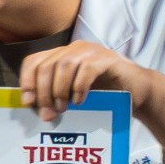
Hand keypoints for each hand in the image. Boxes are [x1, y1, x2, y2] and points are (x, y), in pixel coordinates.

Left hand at [18, 40, 164, 163]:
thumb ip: (55, 97)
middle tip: (47, 114)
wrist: (137, 91)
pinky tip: (80, 101)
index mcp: (62, 56)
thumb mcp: (74, 95)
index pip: (34, 61)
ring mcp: (90, 51)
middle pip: (47, 65)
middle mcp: (73, 50)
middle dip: (43, 92)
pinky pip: (86, 69)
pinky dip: (79, 87)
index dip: (27, 81)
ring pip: (64, 65)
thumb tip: (36, 110)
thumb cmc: (104, 94)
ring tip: (62, 108)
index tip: (28, 103)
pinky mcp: (107, 59)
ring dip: (59, 90)